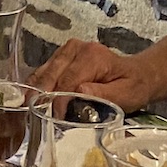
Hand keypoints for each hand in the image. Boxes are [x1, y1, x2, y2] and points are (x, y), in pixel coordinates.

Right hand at [27, 38, 163, 111]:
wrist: (138, 74)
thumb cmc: (133, 87)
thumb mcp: (125, 95)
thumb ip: (104, 94)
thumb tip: (78, 91)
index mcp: (92, 56)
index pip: (67, 79)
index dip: (58, 100)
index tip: (54, 118)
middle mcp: (76, 48)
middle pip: (52, 73)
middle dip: (41, 95)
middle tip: (34, 115)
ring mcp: (67, 50)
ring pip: (45, 70)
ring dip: (36, 89)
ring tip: (28, 108)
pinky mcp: (62, 55)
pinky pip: (45, 70)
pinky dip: (38, 84)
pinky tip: (31, 98)